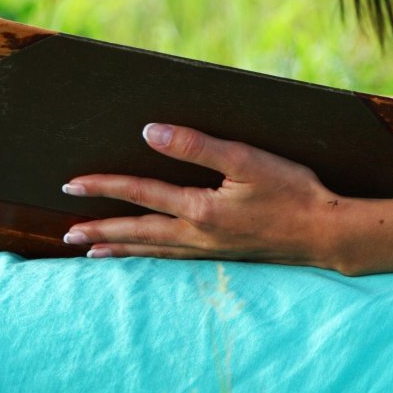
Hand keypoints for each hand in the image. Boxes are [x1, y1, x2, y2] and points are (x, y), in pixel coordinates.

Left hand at [59, 123, 348, 269]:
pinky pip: (173, 259)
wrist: (326, 233)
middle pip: (136, 233)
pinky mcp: (224, 256)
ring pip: (153, 251)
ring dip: (120, 250)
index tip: (71, 184)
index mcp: (199, 209)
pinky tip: (149, 257)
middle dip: (100, 231)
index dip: (103, 188)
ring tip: (92, 253)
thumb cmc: (292, 192)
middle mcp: (197, 236)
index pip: (140, 195)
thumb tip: (149, 133)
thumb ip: (196, 146)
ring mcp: (210, 251)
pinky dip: (150, 258)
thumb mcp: (245, 159)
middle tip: (67, 233)